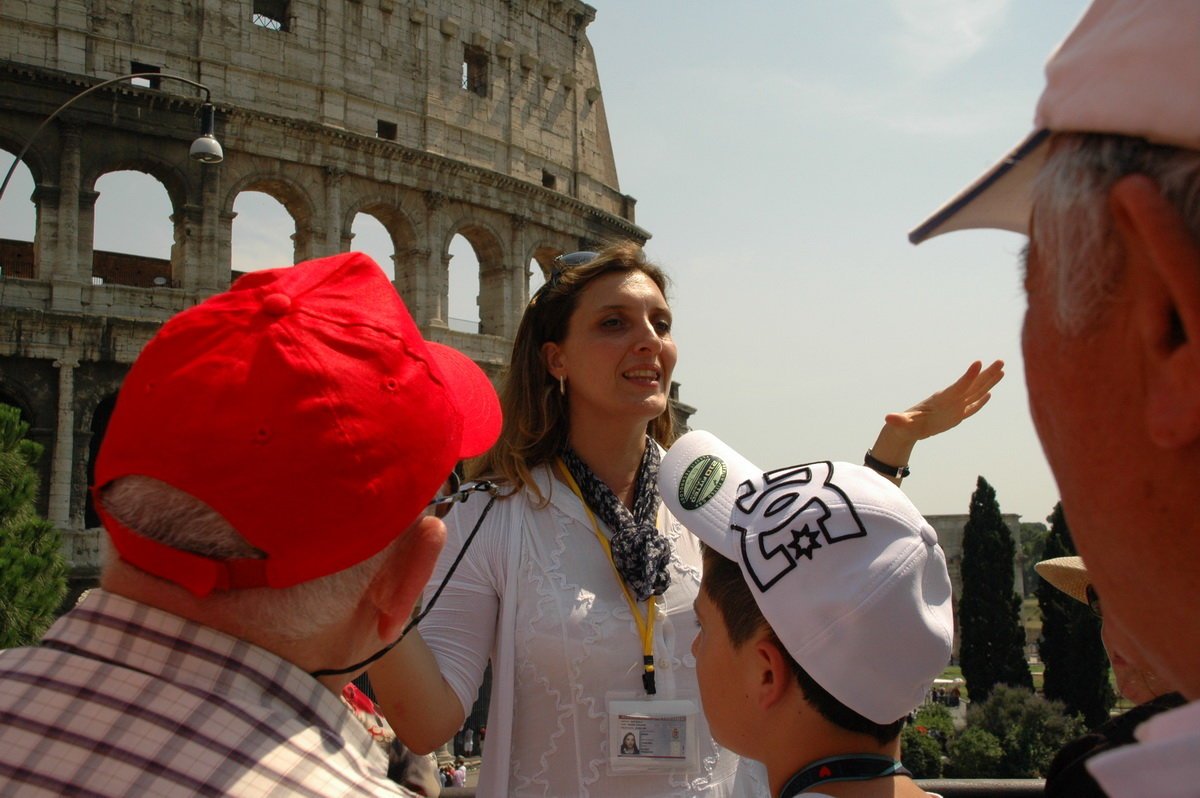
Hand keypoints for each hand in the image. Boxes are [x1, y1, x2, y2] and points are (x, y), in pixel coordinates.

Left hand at [883, 359, 1004, 443]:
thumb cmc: (903, 425)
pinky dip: (981, 402)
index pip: (958, 386)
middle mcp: (950, 399)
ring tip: (1001, 370)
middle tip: (1001, 361)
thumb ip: (898, 420)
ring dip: (989, 383)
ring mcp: (954, 407)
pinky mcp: (955, 415)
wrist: (904, 428)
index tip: (979, 362)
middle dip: (987, 374)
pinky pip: (971, 408)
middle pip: (972, 386)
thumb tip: (888, 419)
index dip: (969, 376)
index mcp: (940, 400)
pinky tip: (990, 394)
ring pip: (975, 393)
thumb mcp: (901, 424)